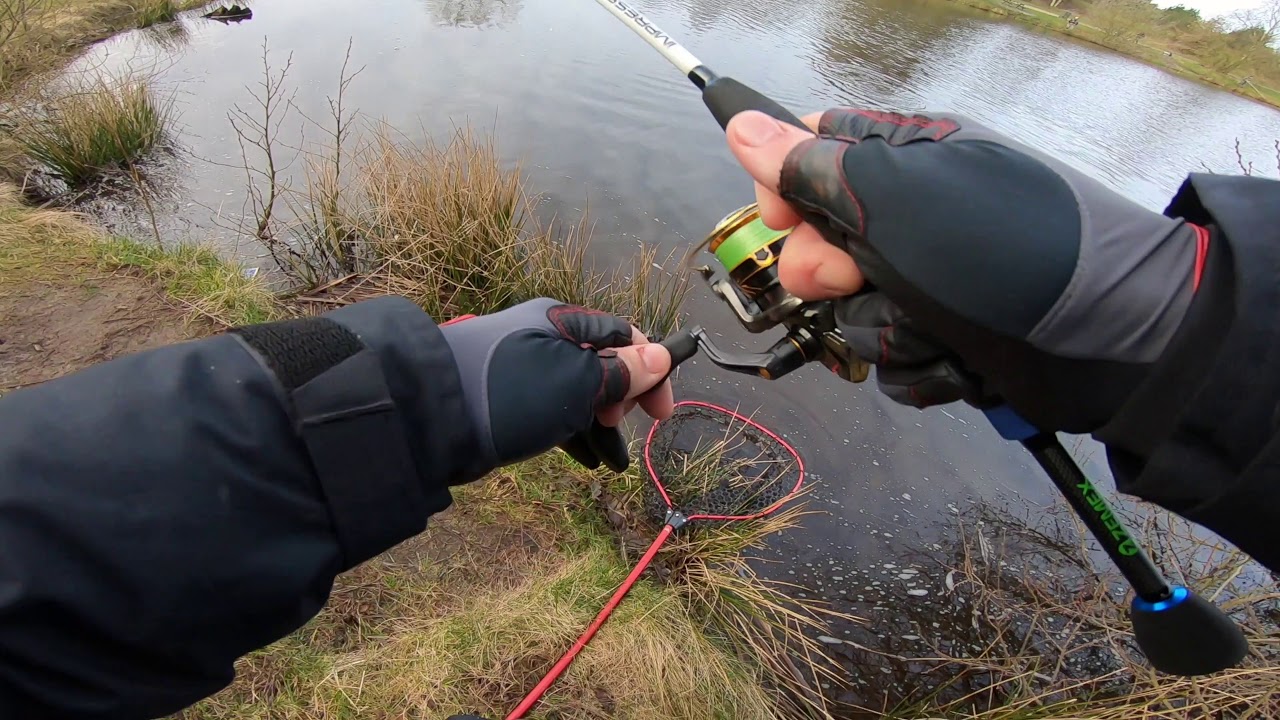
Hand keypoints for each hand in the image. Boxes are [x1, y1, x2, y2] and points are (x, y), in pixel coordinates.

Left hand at [440, 299, 673, 473]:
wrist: (430, 416)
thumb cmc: (511, 391)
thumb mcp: (575, 381)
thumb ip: (621, 371)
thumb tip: (660, 355)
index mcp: (561, 321)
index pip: (623, 335)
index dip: (650, 369)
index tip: (659, 413)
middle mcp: (543, 339)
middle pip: (601, 362)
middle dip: (621, 396)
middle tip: (617, 425)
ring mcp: (522, 370)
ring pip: (577, 391)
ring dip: (598, 420)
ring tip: (609, 455)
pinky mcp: (506, 401)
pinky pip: (552, 411)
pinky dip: (572, 431)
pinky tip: (585, 456)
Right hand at [725, 108, 1203, 433]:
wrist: (1108, 339)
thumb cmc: (1005, 253)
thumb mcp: (895, 197)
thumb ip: (812, 167)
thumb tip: (741, 124)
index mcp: (904, 157)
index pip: (811, 151)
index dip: (785, 186)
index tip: (785, 219)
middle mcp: (911, 217)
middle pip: (821, 244)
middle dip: (836, 274)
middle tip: (864, 275)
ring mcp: (929, 281)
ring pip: (852, 309)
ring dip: (886, 326)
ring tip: (936, 322)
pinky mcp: (944, 337)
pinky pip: (891, 356)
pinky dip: (920, 363)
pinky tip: (959, 354)